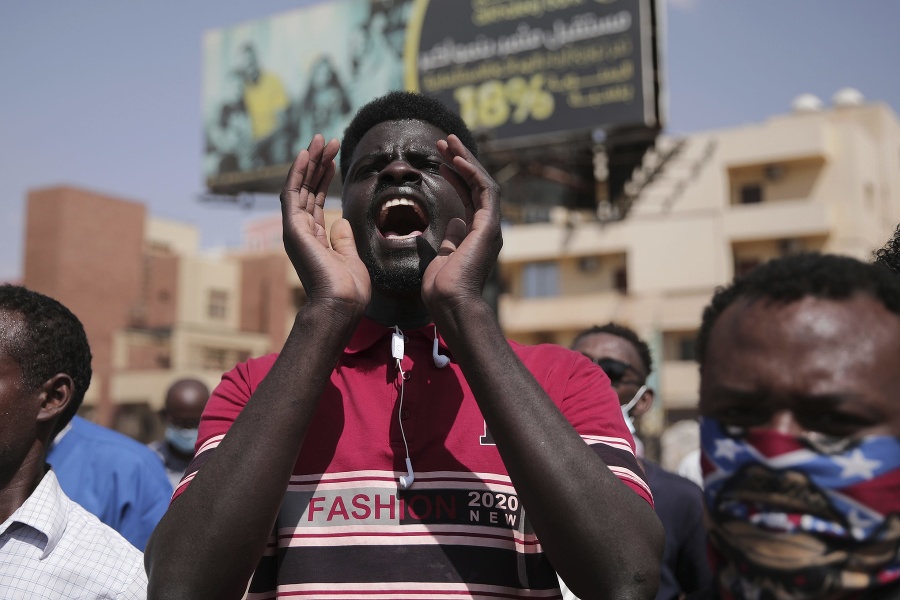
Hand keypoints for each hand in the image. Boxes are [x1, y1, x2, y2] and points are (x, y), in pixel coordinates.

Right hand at [281, 135, 370, 313]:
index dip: (323, 178)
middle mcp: (301, 231)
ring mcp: (295, 229)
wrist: (341, 304)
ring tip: (321, 140)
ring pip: (300, 186)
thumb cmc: (349, 289)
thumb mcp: (350, 258)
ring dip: (310, 162)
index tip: (333, 159)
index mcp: (314, 238)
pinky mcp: (293, 229)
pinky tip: (307, 155)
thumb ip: (343, 239)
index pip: (315, 200)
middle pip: (307, 189)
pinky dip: (299, 173)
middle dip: (317, 164)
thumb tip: (340, 221)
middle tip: (328, 141)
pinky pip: (292, 194)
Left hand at [421, 135, 501, 311]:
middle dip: (461, 161)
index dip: (456, 177)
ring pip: (482, 183)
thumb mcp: (442, 256)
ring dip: (465, 160)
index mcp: (476, 234)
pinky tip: (458, 160)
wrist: (450, 302)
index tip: (440, 162)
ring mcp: (490, 227)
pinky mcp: (489, 226)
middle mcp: (487, 228)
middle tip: (445, 142)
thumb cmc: (442, 287)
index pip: (469, 197)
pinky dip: (472, 173)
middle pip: (477, 185)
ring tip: (449, 142)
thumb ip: (449, 239)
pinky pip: (485, 192)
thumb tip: (453, 221)